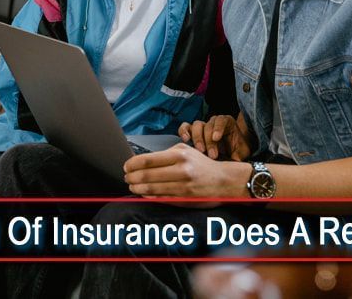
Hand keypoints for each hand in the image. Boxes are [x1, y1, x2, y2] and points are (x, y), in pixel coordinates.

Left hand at [122, 143, 250, 206]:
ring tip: (132, 187)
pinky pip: (160, 199)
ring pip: (151, 189)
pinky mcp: (184, 199)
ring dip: (137, 189)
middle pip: (146, 175)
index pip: (147, 159)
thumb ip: (165, 154)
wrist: (224, 181)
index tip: (126, 167)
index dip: (132, 164)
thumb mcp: (186, 151)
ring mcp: (183, 186)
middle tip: (127, 178)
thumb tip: (142, 160)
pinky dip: (149, 197)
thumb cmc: (203, 165)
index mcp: (180, 155)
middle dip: (132, 178)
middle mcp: (181, 170)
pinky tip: (144, 194)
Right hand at [178, 114, 251, 160]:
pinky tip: (185, 140)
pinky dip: (183, 131)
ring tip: (200, 151)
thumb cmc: (236, 150)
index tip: (216, 138)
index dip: (218, 128)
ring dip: (197, 138)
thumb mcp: (241, 153)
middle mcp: (214, 122)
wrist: (231, 151)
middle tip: (212, 155)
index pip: (222, 120)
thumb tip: (236, 165)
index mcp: (227, 123)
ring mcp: (203, 126)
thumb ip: (239, 156)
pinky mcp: (193, 132)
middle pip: (208, 126)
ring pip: (197, 125)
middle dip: (209, 141)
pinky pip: (185, 127)